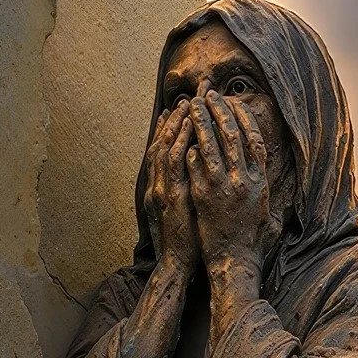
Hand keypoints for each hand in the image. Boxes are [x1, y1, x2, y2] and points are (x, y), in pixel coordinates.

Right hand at [142, 105, 196, 277]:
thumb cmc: (187, 239)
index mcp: (161, 184)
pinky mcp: (170, 199)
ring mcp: (162, 190)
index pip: (166, 147)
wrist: (177, 264)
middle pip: (164, 141)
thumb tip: (199, 166)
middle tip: (190, 93)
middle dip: (177, 116)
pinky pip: (174, 165)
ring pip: (166, 147)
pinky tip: (189, 128)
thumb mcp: (185, 207)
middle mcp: (158, 183)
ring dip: (177, 123)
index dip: (173, 124)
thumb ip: (187, 185)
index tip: (183, 104)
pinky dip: (179, 144)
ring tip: (190, 103)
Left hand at [187, 92, 270, 277]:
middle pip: (231, 134)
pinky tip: (183, 135)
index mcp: (259, 180)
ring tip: (191, 105)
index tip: (232, 101)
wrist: (233, 261)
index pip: (253, 138)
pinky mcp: (202, 196)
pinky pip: (194, 164)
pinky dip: (189, 147)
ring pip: (210, 144)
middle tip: (208, 94)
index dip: (242, 116)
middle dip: (218, 109)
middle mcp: (243, 180)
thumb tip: (260, 163)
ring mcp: (222, 187)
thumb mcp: (263, 207)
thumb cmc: (248, 238)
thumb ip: (260, 183)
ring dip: (199, 121)